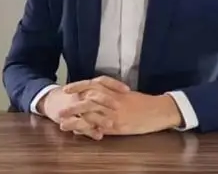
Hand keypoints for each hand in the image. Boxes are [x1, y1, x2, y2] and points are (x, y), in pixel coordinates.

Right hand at [40, 76, 129, 139]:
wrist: (52, 102)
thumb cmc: (73, 96)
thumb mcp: (87, 91)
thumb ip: (102, 91)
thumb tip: (124, 95)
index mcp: (88, 86)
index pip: (102, 81)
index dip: (115, 85)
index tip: (128, 90)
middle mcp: (81, 94)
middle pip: (95, 94)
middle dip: (107, 100)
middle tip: (119, 106)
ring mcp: (74, 106)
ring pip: (88, 112)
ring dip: (99, 118)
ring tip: (111, 124)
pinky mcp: (68, 119)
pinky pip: (79, 125)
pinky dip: (89, 131)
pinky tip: (99, 135)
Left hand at [58, 78, 183, 136]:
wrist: (158, 110)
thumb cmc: (143, 103)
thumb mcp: (126, 95)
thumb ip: (112, 93)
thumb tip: (98, 94)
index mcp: (114, 90)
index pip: (92, 84)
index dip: (78, 86)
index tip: (66, 89)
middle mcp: (112, 100)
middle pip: (88, 99)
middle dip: (72, 104)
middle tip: (59, 108)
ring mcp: (114, 113)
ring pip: (91, 113)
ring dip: (75, 118)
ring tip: (62, 122)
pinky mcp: (118, 125)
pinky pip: (99, 127)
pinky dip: (87, 129)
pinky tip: (78, 132)